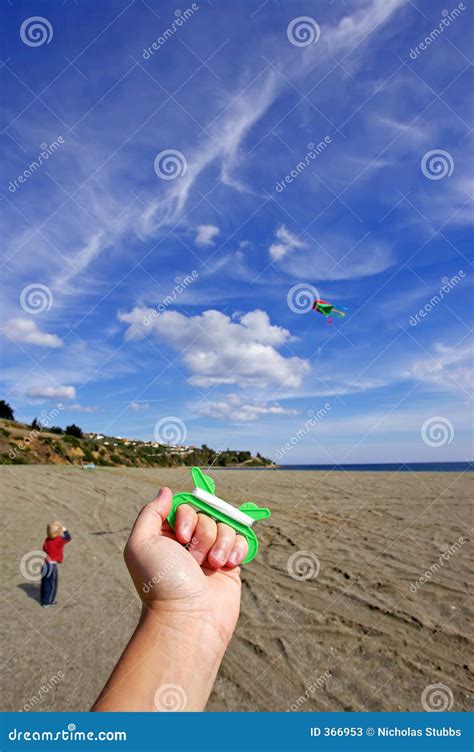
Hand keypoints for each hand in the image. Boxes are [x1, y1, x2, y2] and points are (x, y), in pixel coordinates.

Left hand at [124, 488, 248, 645]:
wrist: (189, 619)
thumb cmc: (161, 583)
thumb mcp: (141, 544)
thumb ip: (151, 513)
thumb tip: (166, 491)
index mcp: (167, 536)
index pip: (185, 506)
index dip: (188, 515)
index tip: (181, 536)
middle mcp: (188, 543)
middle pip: (207, 514)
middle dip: (203, 532)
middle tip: (194, 558)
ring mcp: (210, 554)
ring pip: (225, 525)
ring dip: (220, 543)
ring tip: (212, 565)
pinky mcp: (230, 565)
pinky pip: (241, 540)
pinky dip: (237, 548)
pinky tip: (229, 564)